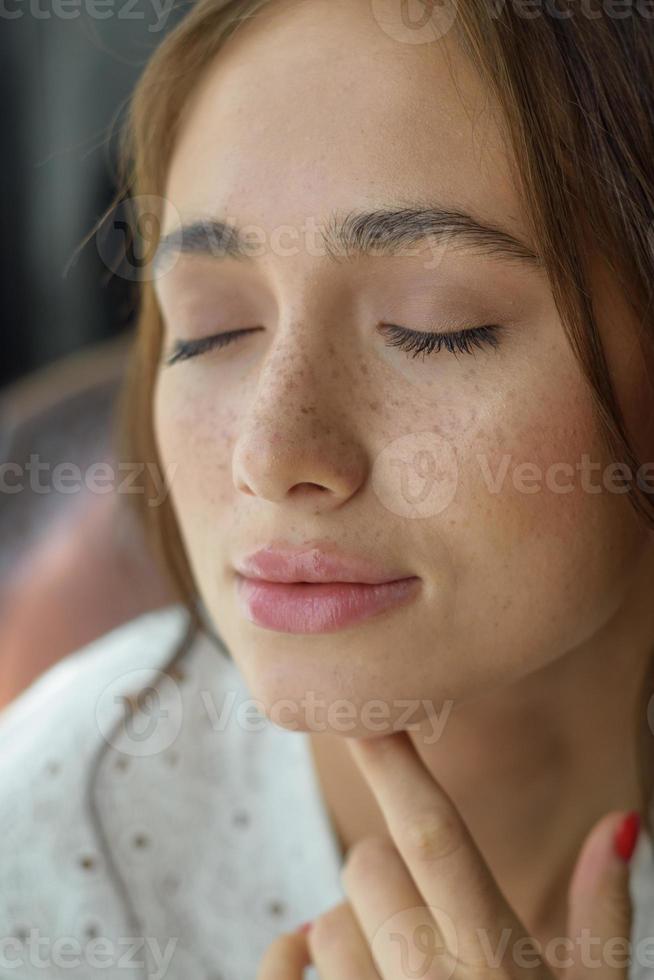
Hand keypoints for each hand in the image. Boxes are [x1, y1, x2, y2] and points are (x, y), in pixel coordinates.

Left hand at [257, 731, 638, 979]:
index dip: (399, 767)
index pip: (437, 835)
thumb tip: (619, 820)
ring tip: (401, 969)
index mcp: (498, 962)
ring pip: (328, 921)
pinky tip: (349, 979)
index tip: (366, 716)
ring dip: (355, 929)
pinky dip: (311, 966)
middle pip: (368, 866)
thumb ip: (606, 910)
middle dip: (385, 871)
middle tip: (423, 910)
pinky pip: (294, 971)